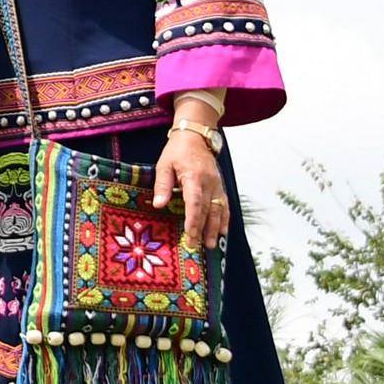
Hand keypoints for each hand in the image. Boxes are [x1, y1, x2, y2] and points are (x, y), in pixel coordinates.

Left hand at [152, 128, 230, 252]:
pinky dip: (224, 219)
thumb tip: (158, 205)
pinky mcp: (220, 186)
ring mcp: (217, 185)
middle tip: (197, 246)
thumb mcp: (164, 165)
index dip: (194, 220)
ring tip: (211, 245)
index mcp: (194, 177)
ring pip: (219, 209)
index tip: (190, 235)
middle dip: (203, 229)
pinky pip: (224, 204)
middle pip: (208, 209)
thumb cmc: (177, 151)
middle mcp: (209, 182)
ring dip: (215, 228)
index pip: (195, 202)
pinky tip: (222, 232)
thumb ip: (162, 185)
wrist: (196, 136)